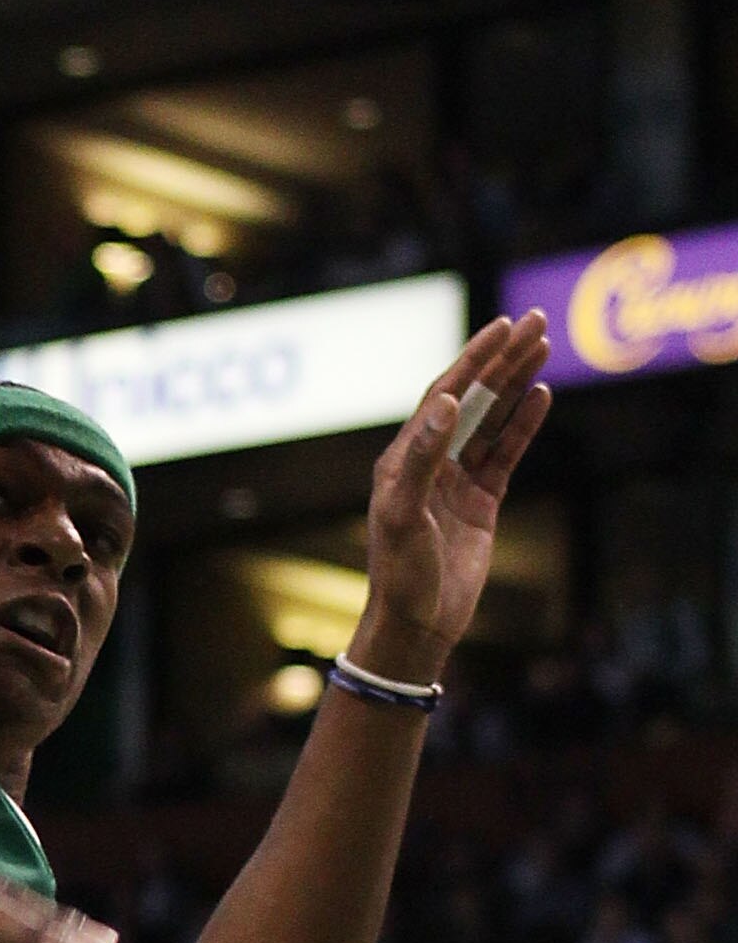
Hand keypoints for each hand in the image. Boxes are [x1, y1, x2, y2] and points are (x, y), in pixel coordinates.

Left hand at [348, 315, 552, 684]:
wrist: (417, 621)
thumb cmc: (400, 571)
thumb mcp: (403, 513)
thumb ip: (423, 457)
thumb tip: (448, 403)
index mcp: (403, 458)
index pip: (443, 395)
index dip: (473, 360)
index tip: (502, 327)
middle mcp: (428, 461)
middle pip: (472, 397)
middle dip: (501, 359)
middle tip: (536, 320)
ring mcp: (456, 480)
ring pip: (492, 420)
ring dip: (516, 383)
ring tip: (543, 347)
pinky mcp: (481, 501)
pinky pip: (504, 453)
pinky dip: (523, 424)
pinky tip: (541, 396)